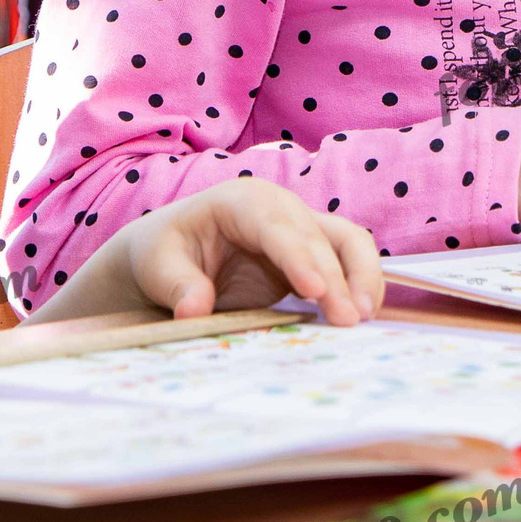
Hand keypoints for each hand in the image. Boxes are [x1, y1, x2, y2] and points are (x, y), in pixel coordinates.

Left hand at [110, 179, 383, 325]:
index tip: (314, 290)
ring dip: (362, 276)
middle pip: (317, 237)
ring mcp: (299, 228)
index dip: (297, 257)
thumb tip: (194, 310)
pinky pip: (347, 261)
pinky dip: (359, 284)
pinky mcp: (311, 253)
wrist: (172, 253)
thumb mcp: (158, 267)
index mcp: (241, 201)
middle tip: (347, 321)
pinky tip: (361, 314)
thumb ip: (178, 286)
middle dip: (337, 277)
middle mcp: (279, 207)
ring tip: (363, 318)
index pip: (275, 227)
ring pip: (347, 241)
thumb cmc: (164, 253)